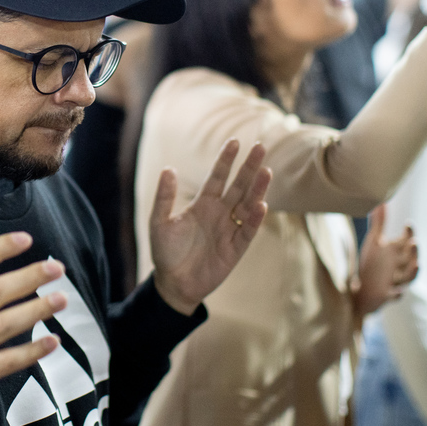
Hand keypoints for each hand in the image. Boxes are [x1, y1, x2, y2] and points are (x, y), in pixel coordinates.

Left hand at [149, 140, 271, 315]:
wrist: (173, 283)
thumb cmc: (166, 252)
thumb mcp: (159, 222)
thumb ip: (165, 197)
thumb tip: (168, 169)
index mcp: (203, 204)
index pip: (217, 177)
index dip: (226, 160)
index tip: (234, 142)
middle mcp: (220, 214)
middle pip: (238, 186)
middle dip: (249, 167)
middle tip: (261, 147)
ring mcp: (229, 230)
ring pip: (247, 205)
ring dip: (257, 189)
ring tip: (267, 170)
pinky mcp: (235, 249)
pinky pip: (247, 231)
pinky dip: (255, 219)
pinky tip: (261, 204)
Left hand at [352, 204, 418, 315]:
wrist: (362, 290)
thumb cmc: (372, 265)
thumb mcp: (374, 243)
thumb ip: (379, 224)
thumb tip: (381, 202)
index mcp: (396, 252)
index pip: (406, 240)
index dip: (409, 234)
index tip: (408, 224)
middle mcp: (399, 266)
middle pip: (411, 258)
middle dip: (414, 251)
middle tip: (414, 242)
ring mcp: (395, 281)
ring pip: (409, 277)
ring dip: (413, 271)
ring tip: (417, 264)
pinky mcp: (387, 294)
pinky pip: (394, 295)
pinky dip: (397, 294)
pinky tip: (396, 292)